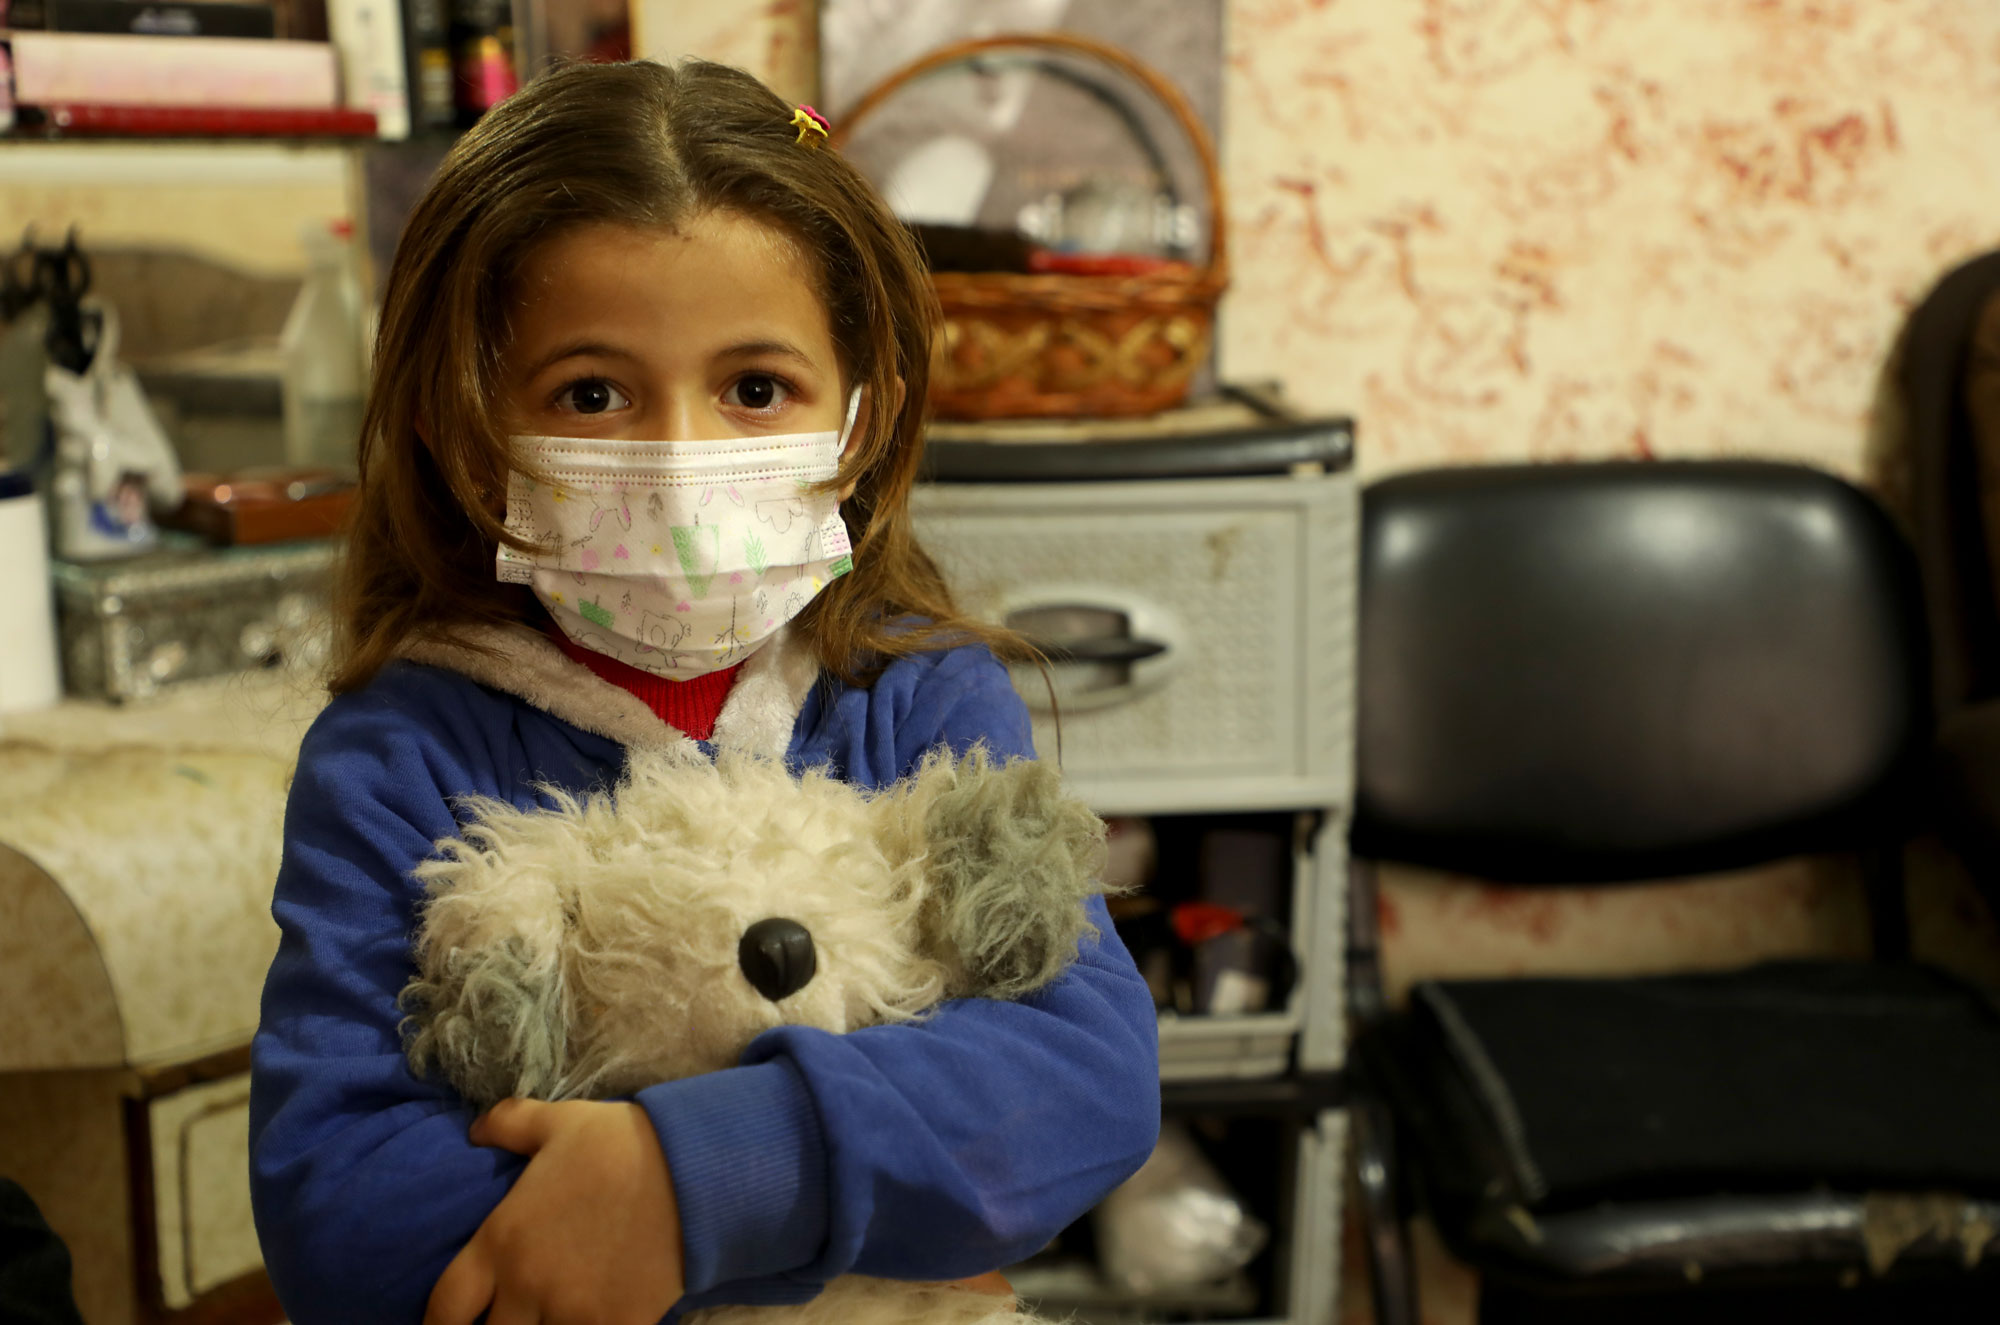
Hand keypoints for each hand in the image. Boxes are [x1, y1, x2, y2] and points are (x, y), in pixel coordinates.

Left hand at [425, 1098, 684, 1324]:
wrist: (695, 1170)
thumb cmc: (621, 1143)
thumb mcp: (559, 1122)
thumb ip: (509, 1124)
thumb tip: (476, 1129)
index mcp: (503, 1241)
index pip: (445, 1309)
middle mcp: (528, 1286)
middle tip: (505, 1314)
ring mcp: (573, 1312)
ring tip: (548, 1315)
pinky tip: (591, 1317)